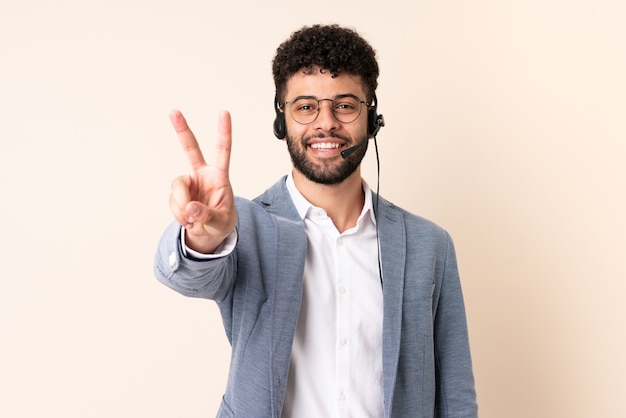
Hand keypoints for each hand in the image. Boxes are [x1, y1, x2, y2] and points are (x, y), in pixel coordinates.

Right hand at [168, 110, 236, 252]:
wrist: (208, 235)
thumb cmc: (221, 223)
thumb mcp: (221, 222)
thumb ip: (207, 215)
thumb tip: (190, 208)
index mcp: (219, 176)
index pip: (223, 151)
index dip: (223, 132)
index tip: (224, 112)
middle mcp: (202, 174)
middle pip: (190, 149)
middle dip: (182, 130)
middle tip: (173, 111)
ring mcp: (188, 183)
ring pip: (177, 188)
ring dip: (182, 206)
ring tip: (193, 221)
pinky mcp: (177, 194)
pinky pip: (173, 203)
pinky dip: (179, 215)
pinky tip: (188, 221)